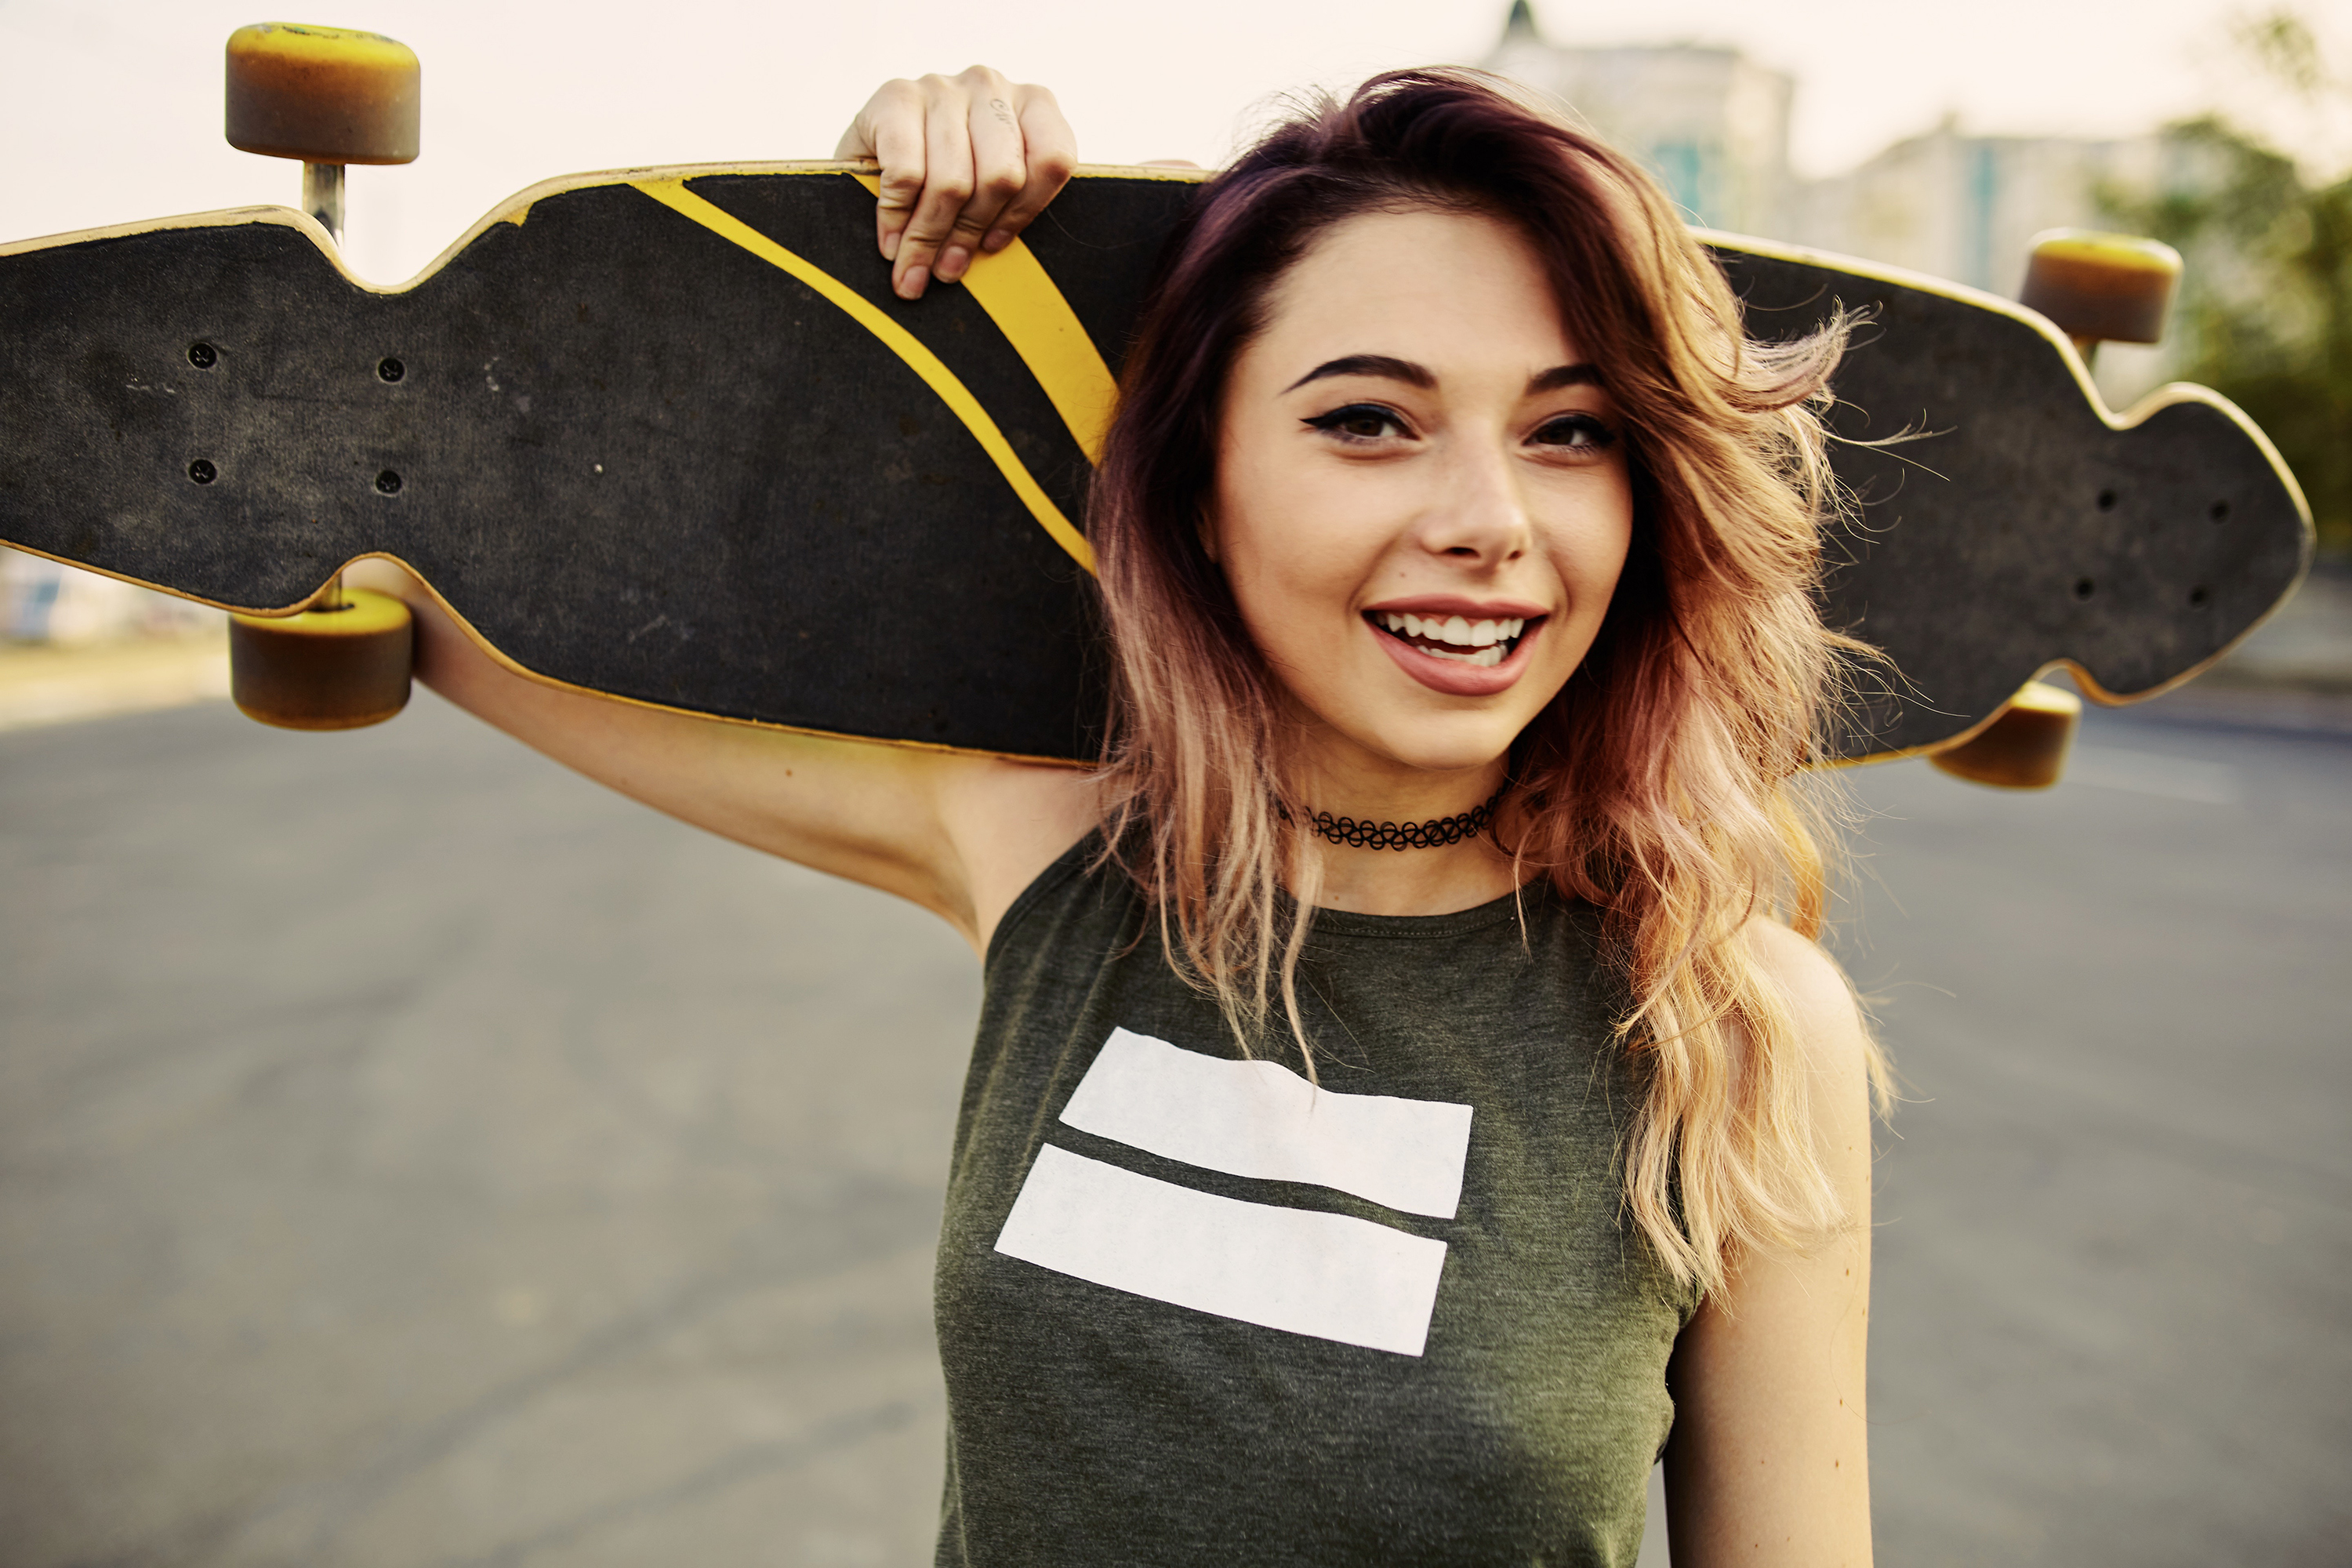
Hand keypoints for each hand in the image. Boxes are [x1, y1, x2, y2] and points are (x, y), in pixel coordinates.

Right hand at [835, 67, 1076, 299]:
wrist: (870, 147)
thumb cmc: (942, 173)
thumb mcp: (987, 183)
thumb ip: (1009, 205)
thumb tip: (994, 258)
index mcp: (1033, 103)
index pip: (1052, 161)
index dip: (1023, 215)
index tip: (993, 248)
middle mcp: (990, 86)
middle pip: (1001, 177)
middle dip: (969, 234)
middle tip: (947, 270)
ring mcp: (942, 86)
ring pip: (953, 182)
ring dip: (929, 238)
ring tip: (915, 270)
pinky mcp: (895, 94)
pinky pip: (905, 174)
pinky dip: (896, 218)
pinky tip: (891, 243)